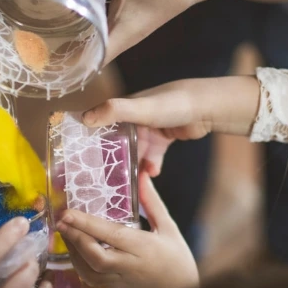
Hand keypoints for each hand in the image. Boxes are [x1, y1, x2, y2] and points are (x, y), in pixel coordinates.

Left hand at [56, 172, 198, 287]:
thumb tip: (142, 175)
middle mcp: (131, 265)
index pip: (113, 235)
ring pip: (90, 271)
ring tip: (64, 231)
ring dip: (74, 252)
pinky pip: (92, 279)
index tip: (68, 212)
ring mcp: (122, 279)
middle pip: (96, 257)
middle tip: (61, 221)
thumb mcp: (169, 227)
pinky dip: (79, 264)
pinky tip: (75, 249)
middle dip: (76, 239)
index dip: (88, 225)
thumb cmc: (177, 257)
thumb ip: (152, 202)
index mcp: (145, 248)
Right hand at [82, 76, 258, 174]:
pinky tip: (152, 174)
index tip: (80, 162)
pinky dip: (150, 165)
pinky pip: (152, 156)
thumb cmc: (171, 103)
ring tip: (127, 184)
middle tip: (103, 181)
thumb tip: (84, 118)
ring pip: (134, 152)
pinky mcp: (163, 138)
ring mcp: (149, 129)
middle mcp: (133, 118)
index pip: (100, 126)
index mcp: (123, 109)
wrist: (206, 107)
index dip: (89, 142)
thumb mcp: (139, 108)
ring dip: (132, 166)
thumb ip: (113, 111)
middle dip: (111, 161)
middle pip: (116, 143)